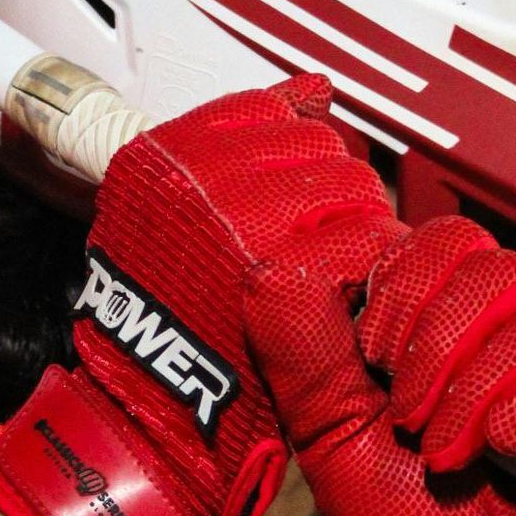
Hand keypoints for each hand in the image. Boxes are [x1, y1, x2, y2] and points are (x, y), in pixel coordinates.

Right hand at [0, 81, 394, 515]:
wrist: (149, 426)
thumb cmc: (168, 334)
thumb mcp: (185, 218)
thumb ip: (247, 150)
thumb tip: (314, 89)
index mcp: (163, 154)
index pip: (269, 111)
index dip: (297, 158)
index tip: (296, 200)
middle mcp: (193, 174)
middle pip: (320, 148)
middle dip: (335, 201)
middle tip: (317, 259)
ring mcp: (233, 217)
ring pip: (351, 189)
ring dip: (358, 237)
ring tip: (328, 288)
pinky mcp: (275, 266)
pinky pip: (360, 240)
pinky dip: (367, 276)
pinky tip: (342, 308)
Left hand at [246, 214, 515, 515]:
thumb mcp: (333, 439)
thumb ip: (301, 353)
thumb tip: (270, 263)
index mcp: (463, 325)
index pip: (447, 240)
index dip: (402, 281)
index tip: (371, 356)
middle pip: (495, 265)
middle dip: (433, 337)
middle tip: (408, 415)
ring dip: (475, 389)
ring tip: (449, 456)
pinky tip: (508, 449)